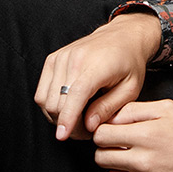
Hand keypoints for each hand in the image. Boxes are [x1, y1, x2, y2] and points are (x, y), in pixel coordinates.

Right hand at [34, 12, 160, 139]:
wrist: (122, 36)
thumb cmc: (129, 62)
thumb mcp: (130, 89)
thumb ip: (109, 108)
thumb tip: (89, 125)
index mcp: (97, 66)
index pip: (76, 94)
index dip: (68, 118)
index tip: (62, 136)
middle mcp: (74, 59)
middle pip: (58, 102)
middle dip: (69, 124)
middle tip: (86, 130)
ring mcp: (60, 58)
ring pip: (45, 99)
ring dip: (58, 116)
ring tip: (78, 118)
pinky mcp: (52, 59)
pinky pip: (41, 91)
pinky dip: (51, 105)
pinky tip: (68, 106)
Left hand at [93, 100, 172, 171]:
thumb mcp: (169, 110)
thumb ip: (136, 109)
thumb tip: (111, 116)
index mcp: (148, 133)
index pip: (102, 133)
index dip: (103, 129)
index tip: (111, 129)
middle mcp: (145, 158)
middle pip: (100, 155)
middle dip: (105, 148)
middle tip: (118, 143)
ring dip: (114, 165)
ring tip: (129, 156)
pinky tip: (136, 168)